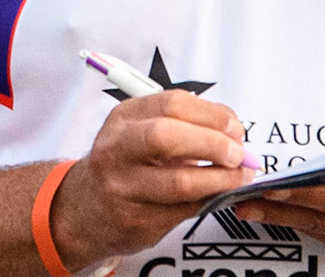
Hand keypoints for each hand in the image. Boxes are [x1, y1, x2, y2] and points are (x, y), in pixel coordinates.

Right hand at [49, 88, 257, 268]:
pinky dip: (209, 201)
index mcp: (123, 118)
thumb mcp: (141, 131)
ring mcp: (123, 187)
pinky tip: (218, 195)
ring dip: (220, 180)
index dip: (211, 115)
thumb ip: (183, 124)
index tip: (234, 128)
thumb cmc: (125, 164)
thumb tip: (232, 131)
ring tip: (237, 178)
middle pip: (166, 137)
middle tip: (238, 155)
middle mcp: (117, 149)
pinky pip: (183, 210)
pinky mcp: (135, 220)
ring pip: (179, 182)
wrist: (86, 208)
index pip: (171, 104)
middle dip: (213, 144)